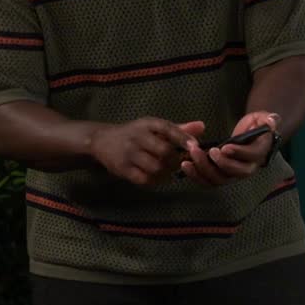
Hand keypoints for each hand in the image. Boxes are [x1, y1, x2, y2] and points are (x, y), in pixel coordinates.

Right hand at [89, 118, 204, 185]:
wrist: (102, 141)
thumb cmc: (135, 134)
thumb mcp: (153, 127)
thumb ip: (178, 129)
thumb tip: (202, 126)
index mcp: (147, 124)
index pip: (167, 128)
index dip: (183, 138)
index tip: (195, 146)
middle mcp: (137, 137)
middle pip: (164, 151)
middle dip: (176, 160)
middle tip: (179, 163)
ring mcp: (129, 153)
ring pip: (156, 167)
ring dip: (166, 172)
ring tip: (168, 171)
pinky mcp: (122, 168)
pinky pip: (145, 179)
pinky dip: (155, 181)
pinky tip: (157, 177)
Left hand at [180, 112, 279, 186]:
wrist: (251, 134)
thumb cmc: (257, 124)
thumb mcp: (264, 118)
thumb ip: (269, 119)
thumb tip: (272, 121)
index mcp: (259, 153)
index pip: (251, 156)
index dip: (238, 153)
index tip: (224, 147)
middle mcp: (248, 167)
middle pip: (235, 173)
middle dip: (220, 163)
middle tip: (208, 150)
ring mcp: (233, 174)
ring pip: (219, 179)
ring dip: (204, 170)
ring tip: (190, 158)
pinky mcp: (221, 175)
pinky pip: (208, 181)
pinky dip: (196, 176)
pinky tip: (185, 165)